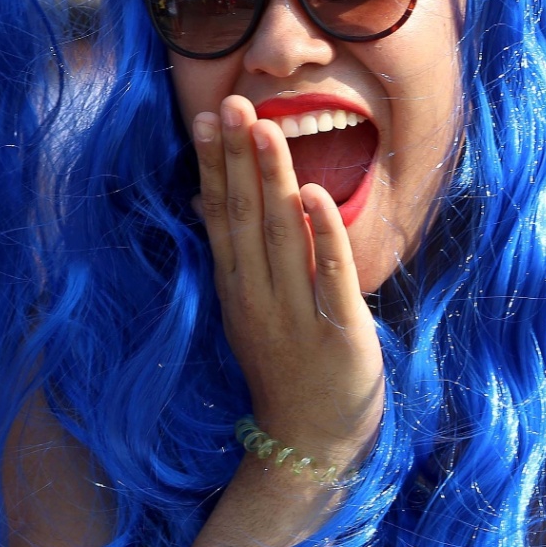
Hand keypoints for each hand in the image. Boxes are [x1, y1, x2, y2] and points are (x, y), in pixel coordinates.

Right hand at [192, 95, 383, 472]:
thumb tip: (205, 196)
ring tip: (267, 129)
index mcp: (236, 287)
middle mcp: (258, 295)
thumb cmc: (285, 365)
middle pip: (245, 215)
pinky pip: (330, 274)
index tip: (207, 116)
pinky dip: (322, 233)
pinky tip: (313, 193)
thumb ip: (235, 254)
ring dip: (274, 179)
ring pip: (281, 234)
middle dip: (238, 157)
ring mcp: (295, 313)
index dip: (214, 164)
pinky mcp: (340, 330)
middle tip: (233, 104)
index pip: (220, 214)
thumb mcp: (247, 308)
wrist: (310, 442)